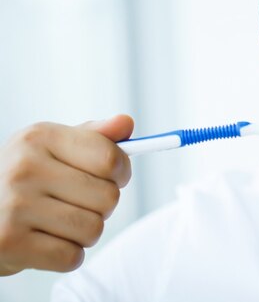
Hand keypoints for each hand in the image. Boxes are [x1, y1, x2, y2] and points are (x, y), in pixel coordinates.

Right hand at [0, 115, 132, 275]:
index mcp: (40, 138)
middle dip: (101, 205)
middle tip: (76, 202)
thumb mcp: (54, 147)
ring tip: (59, 222)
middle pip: (108, 197)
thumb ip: (94, 136)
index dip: (121, 172)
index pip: (110, 158)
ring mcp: (14, 206)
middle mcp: (24, 168)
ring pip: (93, 229)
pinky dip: (67, 255)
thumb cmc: (25, 178)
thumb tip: (126, 123)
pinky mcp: (9, 243)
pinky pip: (71, 257)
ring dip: (84, 232)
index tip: (112, 176)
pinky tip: (46, 241)